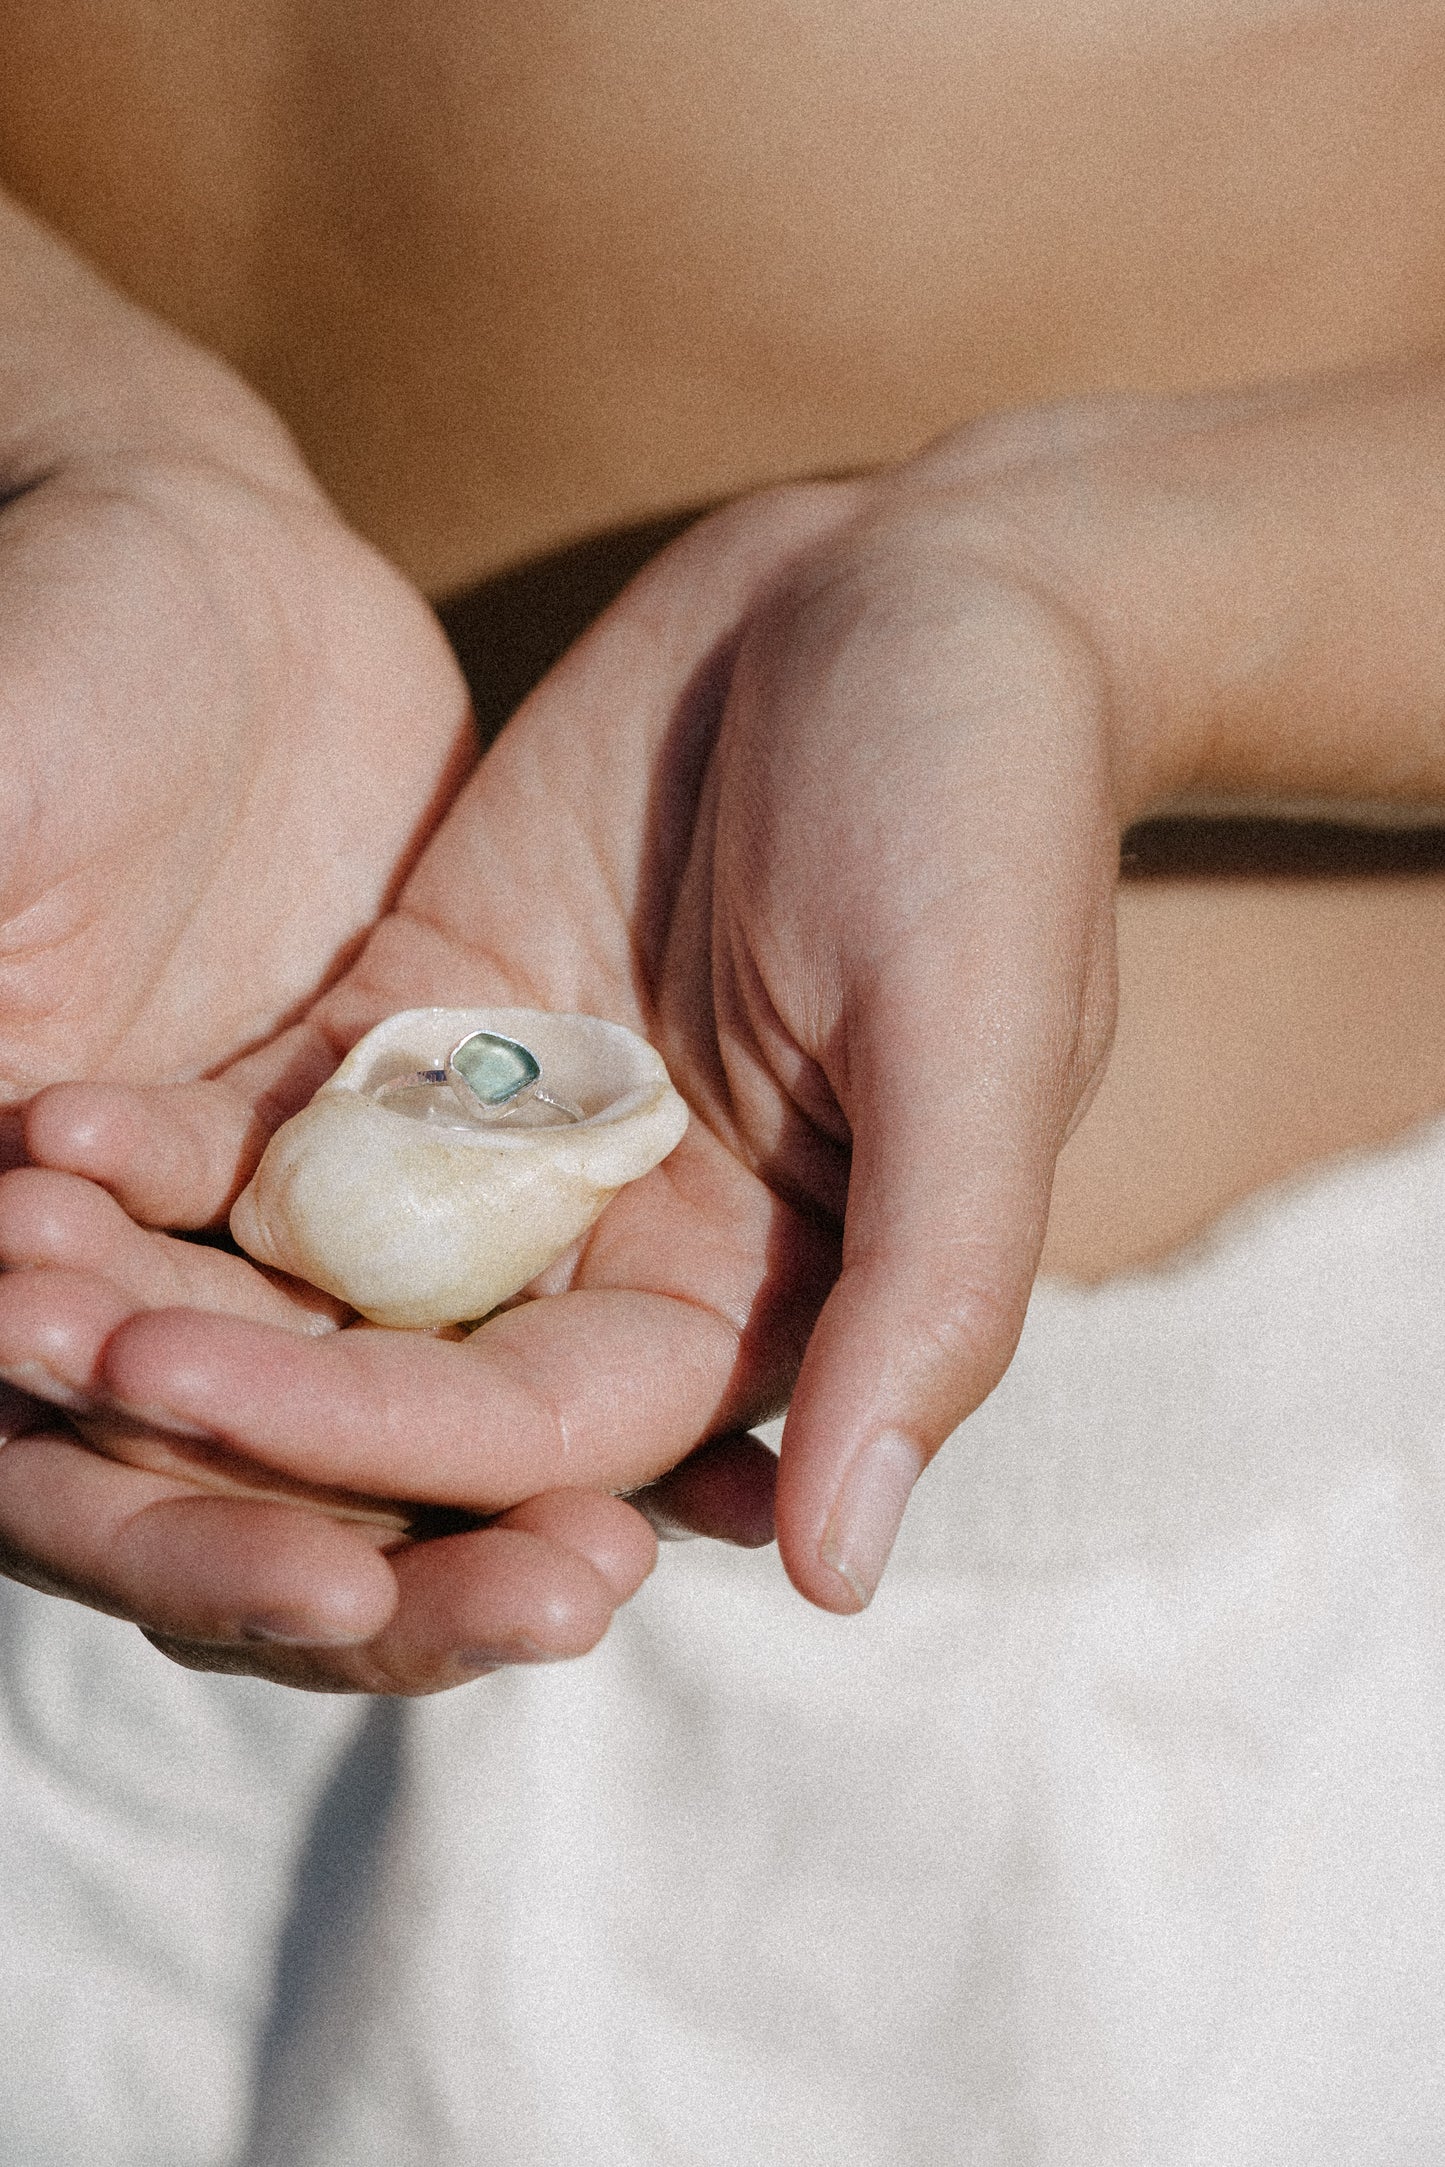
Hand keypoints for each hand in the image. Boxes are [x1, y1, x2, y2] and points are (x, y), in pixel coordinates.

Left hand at [0, 414, 1148, 1678]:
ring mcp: (511, 1133)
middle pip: (402, 1374)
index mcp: (759, 1292)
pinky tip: (49, 1129)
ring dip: (160, 1271)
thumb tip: (846, 1577)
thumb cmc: (989, 809)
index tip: (175, 1387)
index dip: (366, 1432)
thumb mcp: (979, 1041)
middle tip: (27, 1338)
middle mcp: (622, 1243)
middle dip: (224, 1377)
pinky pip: (286, 1109)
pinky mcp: (430, 1016)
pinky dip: (170, 1136)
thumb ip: (927, 1297)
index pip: (544, 1428)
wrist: (914, 586)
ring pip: (319, 1259)